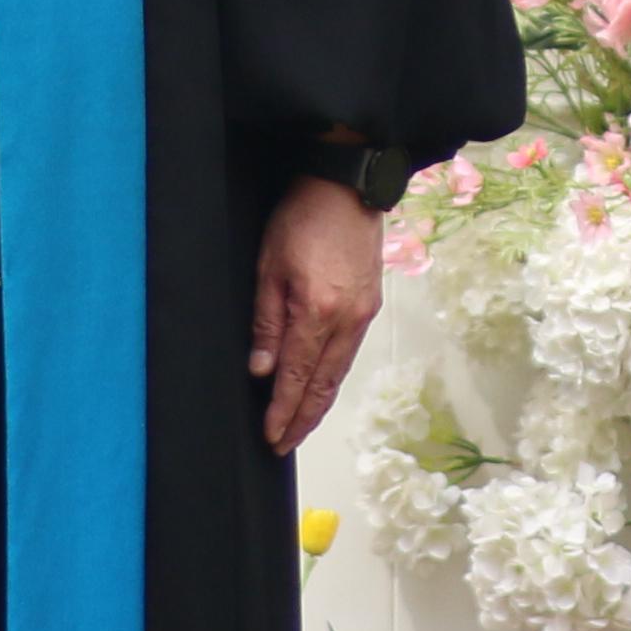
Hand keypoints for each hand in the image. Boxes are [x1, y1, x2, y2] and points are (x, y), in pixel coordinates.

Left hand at [253, 174, 384, 454]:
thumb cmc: (302, 218)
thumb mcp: (269, 267)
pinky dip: (333, 378)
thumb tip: (261, 370)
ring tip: (300, 425)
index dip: (282, 410)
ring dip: (319, 404)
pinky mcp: (370, 306)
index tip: (270, 435)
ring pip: (339, 373)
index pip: (297, 376)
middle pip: (323, 385)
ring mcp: (363, 314)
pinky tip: (321, 387)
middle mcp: (346, 320)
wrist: (347, 187)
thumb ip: (266, 323)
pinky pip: (349, 354)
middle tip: (282, 444)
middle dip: (302, 419)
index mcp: (317, 311)